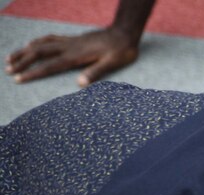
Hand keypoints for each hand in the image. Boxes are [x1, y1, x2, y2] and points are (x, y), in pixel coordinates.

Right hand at [6, 27, 139, 85]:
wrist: (124, 33)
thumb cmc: (121, 51)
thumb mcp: (112, 63)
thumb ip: (96, 72)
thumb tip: (79, 84)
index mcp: (76, 56)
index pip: (49, 66)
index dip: (33, 72)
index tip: (19, 78)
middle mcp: (69, 47)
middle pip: (39, 53)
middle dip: (22, 61)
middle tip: (8, 69)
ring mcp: (70, 42)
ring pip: (41, 44)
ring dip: (25, 51)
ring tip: (11, 57)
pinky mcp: (73, 39)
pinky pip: (50, 39)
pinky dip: (37, 42)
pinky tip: (31, 45)